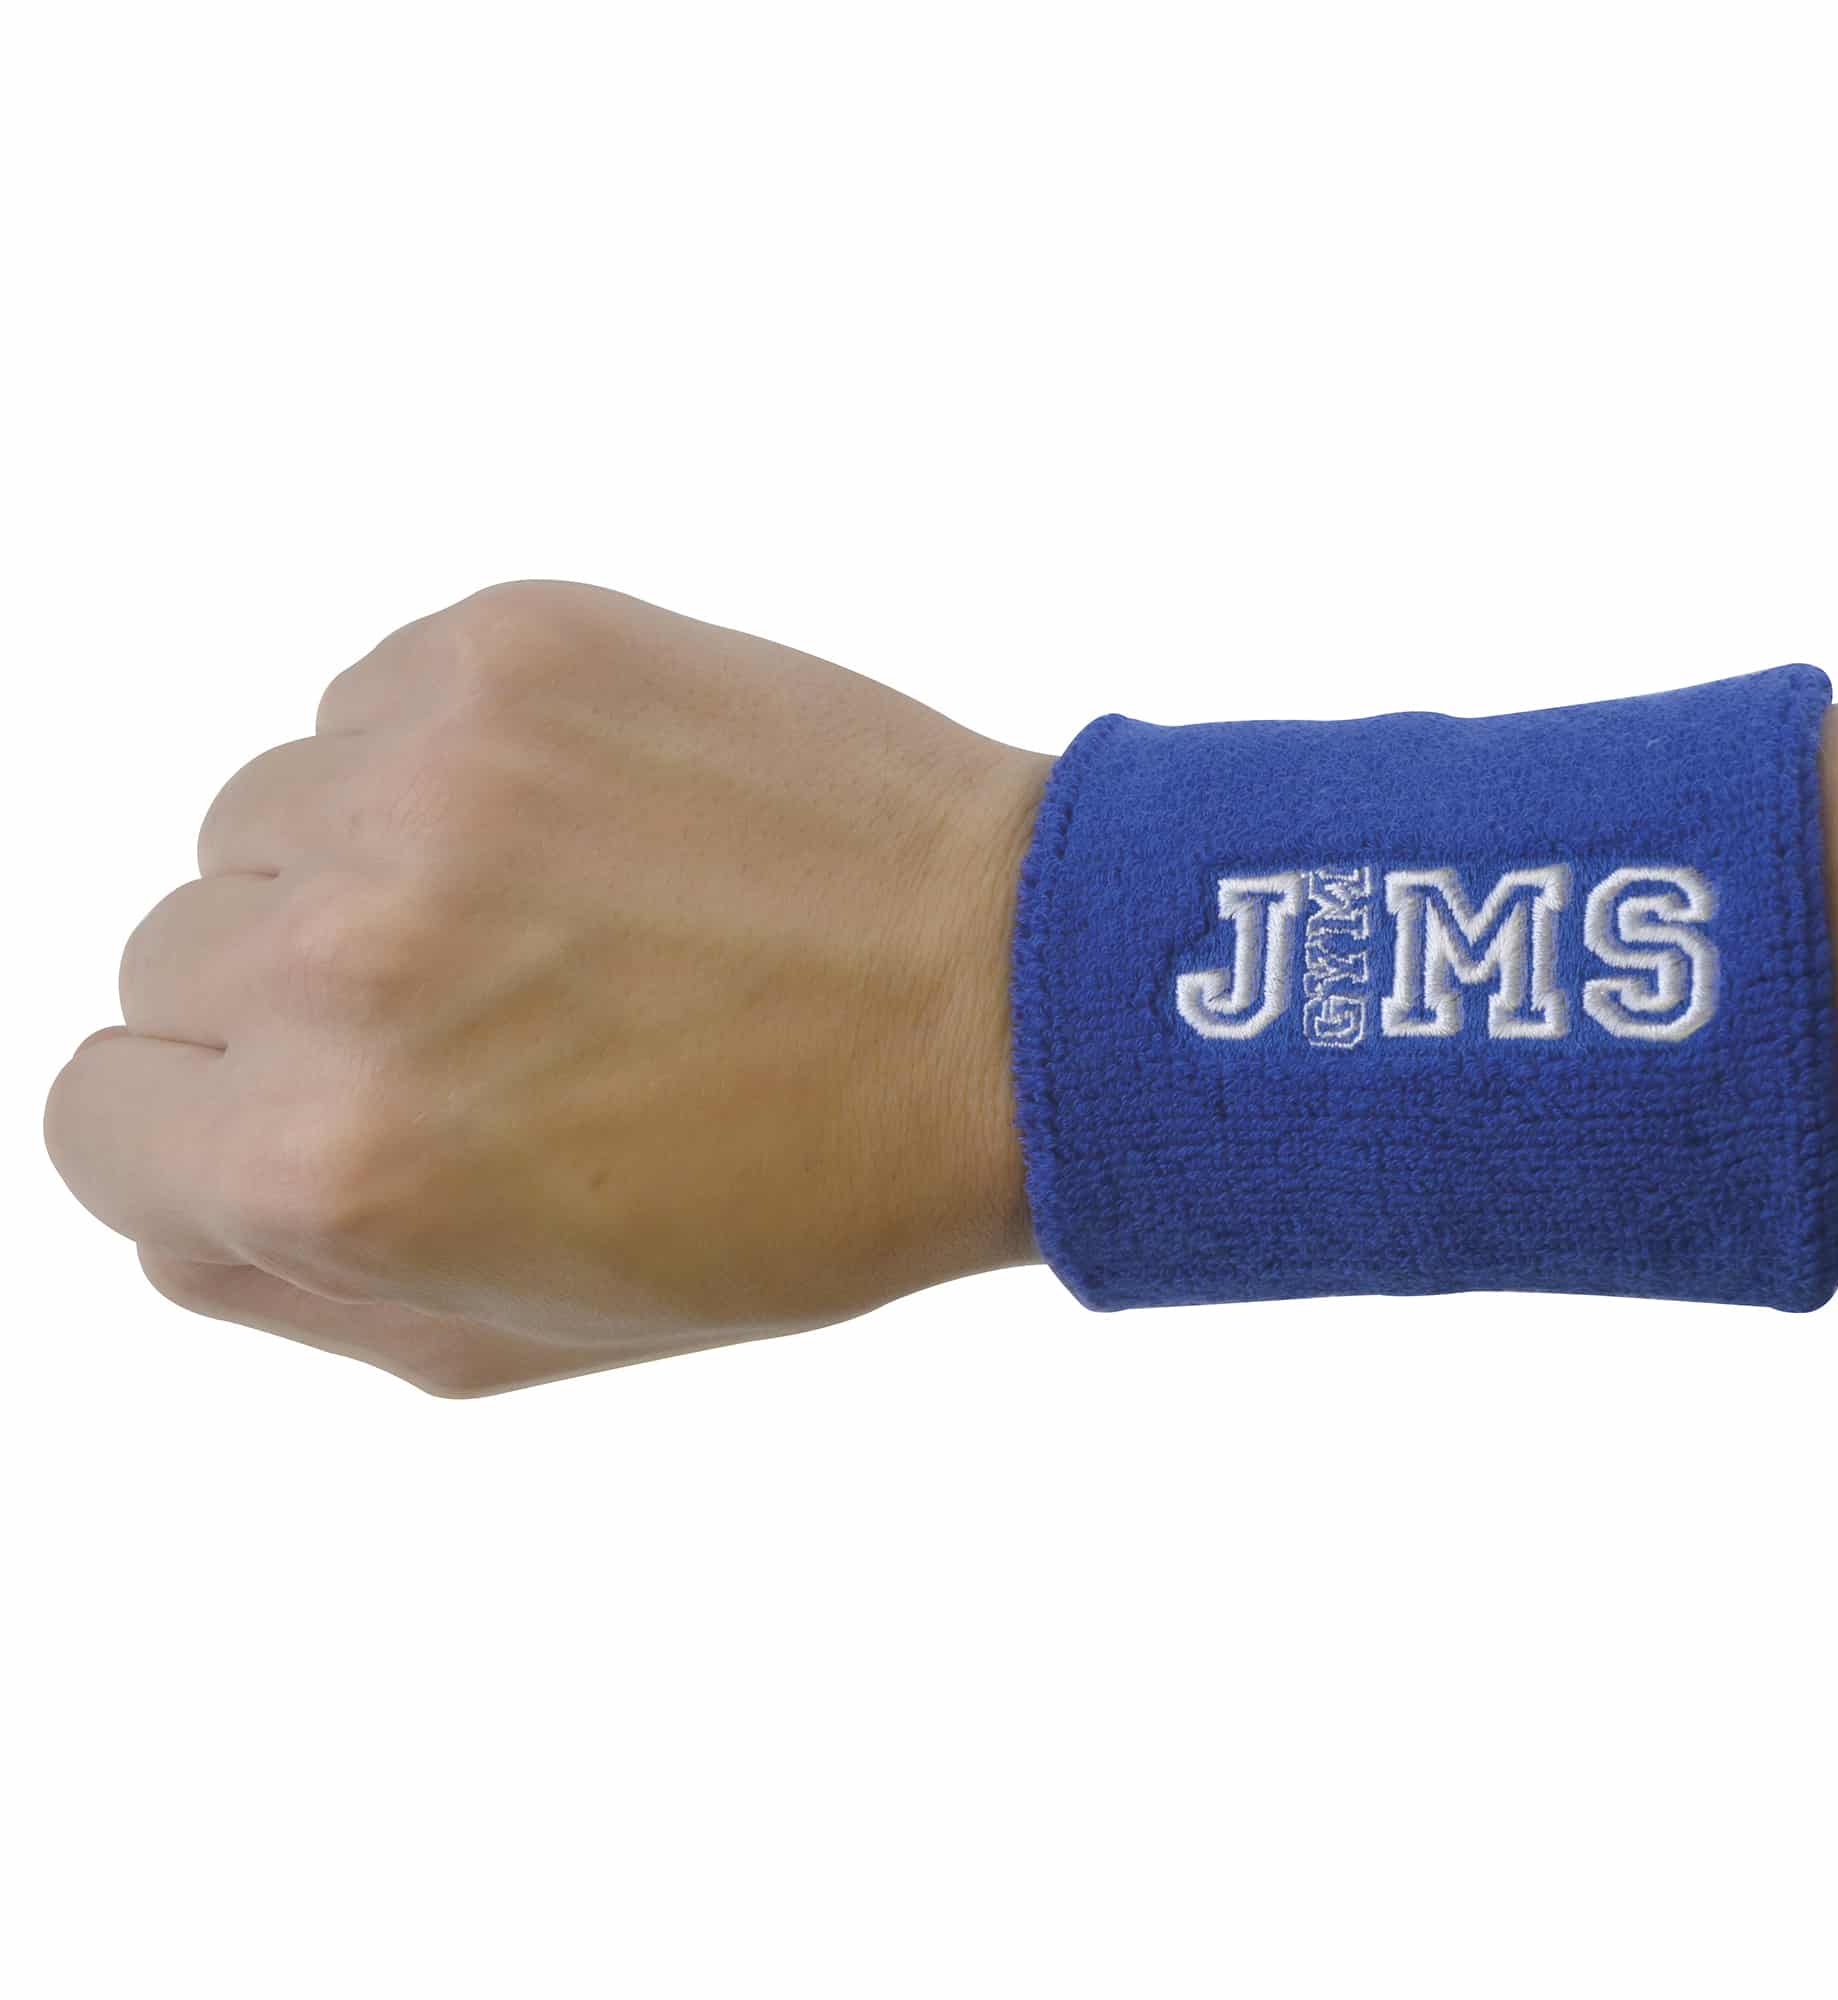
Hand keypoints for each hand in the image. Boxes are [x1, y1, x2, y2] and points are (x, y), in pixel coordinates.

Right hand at [46, 582, 1052, 1393]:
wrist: (1002, 996)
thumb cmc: (793, 1192)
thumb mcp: (518, 1330)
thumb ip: (284, 1278)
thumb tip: (169, 1181)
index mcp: (328, 1158)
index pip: (97, 1116)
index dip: (208, 1129)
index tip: (329, 1113)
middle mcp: (344, 952)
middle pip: (165, 956)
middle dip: (291, 1006)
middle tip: (488, 1024)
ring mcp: (424, 774)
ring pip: (257, 818)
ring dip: (360, 872)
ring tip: (556, 921)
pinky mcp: (508, 645)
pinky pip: (364, 706)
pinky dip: (439, 764)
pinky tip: (592, 827)